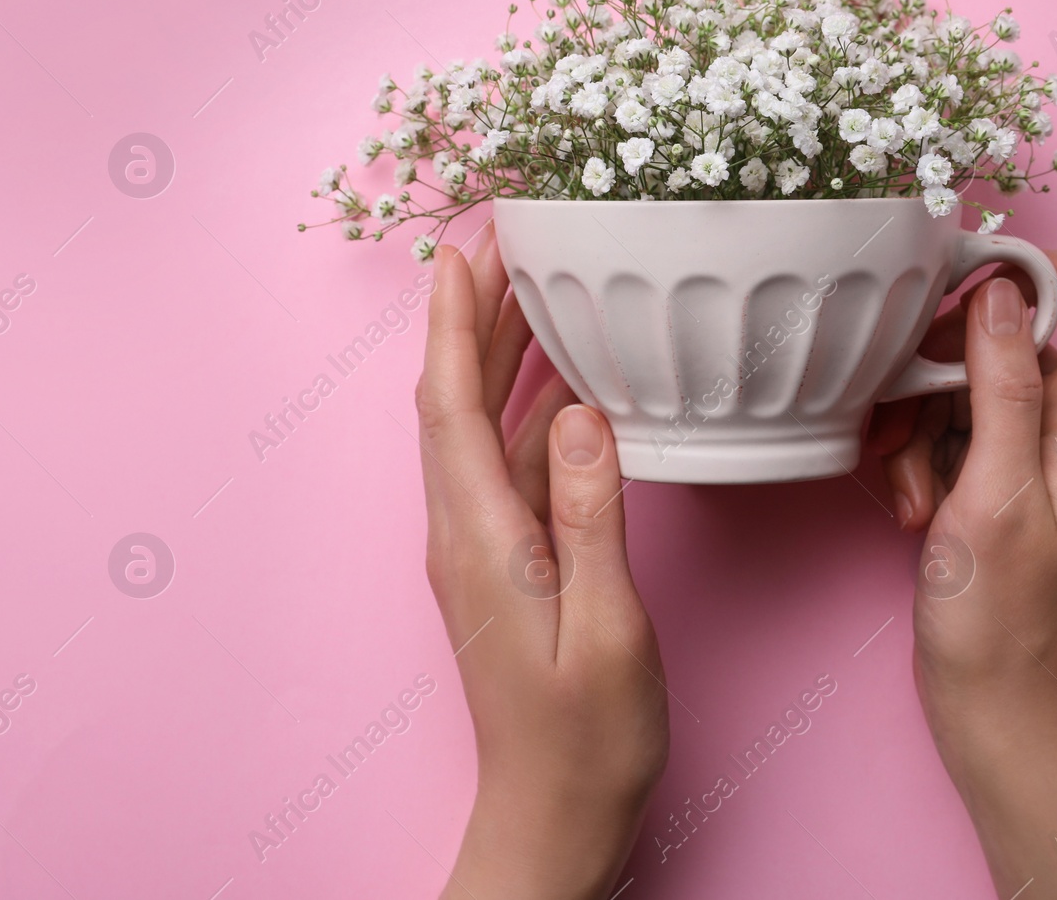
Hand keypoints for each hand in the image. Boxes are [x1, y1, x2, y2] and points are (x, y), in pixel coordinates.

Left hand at [416, 231, 667, 899]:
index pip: (448, 406)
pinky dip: (527, 409)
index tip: (462, 250)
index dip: (452, 323)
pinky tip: (563, 386)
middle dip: (472, 317)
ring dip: (497, 355)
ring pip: (479, 427)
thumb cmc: (587, 739)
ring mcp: (481, 547)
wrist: (554, 814)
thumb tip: (585, 417)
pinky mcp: (505, 562)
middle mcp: (464, 533)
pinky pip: (508, 463)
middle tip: (506, 242)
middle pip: (455, 401)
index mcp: (479, 540)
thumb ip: (594, 519)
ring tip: (533, 289)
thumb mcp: (607, 631)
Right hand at [869, 252, 1056, 898]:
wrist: (991, 703)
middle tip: (907, 410)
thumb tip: (1003, 292)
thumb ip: (1004, 385)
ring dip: (920, 420)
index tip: (962, 289)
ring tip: (909, 485)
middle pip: (1013, 333)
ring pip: (969, 382)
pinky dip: (919, 455)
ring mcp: (1033, 453)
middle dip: (946, 364)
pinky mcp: (994, 479)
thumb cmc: (1001, 617)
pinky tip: (910, 506)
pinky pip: (950, 429)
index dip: (1037, 272)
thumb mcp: (995, 490)